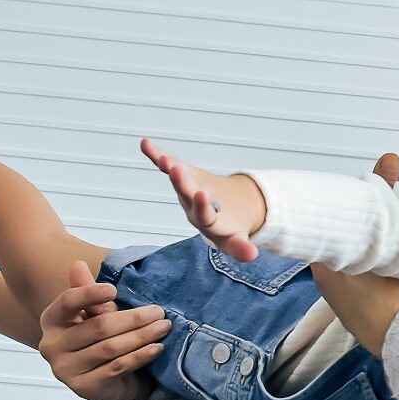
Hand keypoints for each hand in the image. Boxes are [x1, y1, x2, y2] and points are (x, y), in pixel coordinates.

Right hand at [38, 261, 170, 399]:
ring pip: (110, 347)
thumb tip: (77, 264)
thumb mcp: (96, 313)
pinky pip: (117, 367)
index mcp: (52, 321)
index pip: (67, 302)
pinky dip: (140, 356)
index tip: (114, 290)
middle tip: (158, 312)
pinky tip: (156, 347)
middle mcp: (52, 345)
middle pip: (97, 326)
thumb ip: (88, 291)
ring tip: (163, 327)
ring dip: (141, 336)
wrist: (109, 382)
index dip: (90, 294)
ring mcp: (65, 369)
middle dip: (133, 318)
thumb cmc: (102, 341)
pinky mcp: (84, 388)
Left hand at [141, 139, 267, 261]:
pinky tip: (145, 143)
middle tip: (175, 170)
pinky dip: (155, 154)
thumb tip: (253, 256)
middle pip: (185, 194)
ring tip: (161, 157)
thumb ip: (241, 248)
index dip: (201, 206)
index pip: (202, 215)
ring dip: (168, 166)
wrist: (225, 212)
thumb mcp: (236, 240)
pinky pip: (169, 164)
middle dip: (180, 182)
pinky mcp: (183, 175)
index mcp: (206, 222)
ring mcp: (186, 189)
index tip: (202, 194)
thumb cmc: (229, 228)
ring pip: (177, 178)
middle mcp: (192, 205)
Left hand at [303, 152, 398, 354]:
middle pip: (339, 244)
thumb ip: (387, 193)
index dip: (345, 212)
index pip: (327, 226)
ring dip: (364, 255)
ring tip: (388, 245)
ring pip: (349, 265)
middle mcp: (324, 278)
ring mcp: (338, 300)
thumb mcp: (390, 236)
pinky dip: (369, 276)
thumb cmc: (390, 291)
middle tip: (382, 223)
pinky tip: (387, 273)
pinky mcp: (354, 315)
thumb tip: (389, 158)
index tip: (362, 203)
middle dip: (357, 233)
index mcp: (324, 259)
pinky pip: (358, 287)